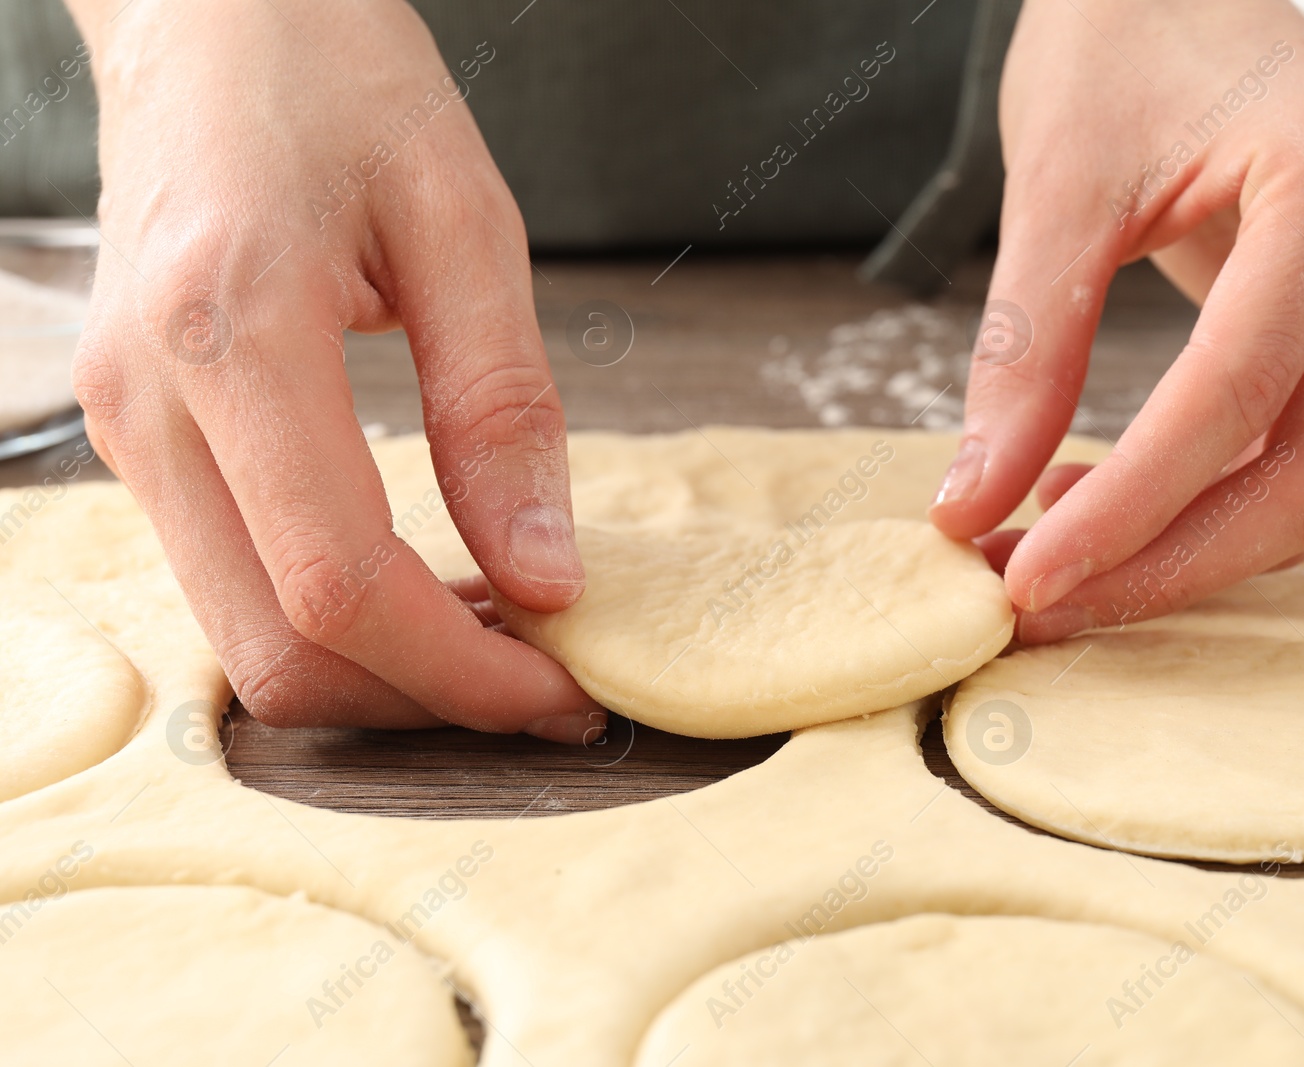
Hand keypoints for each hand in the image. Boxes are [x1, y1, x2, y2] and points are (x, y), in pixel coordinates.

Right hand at [66, 0, 602, 738]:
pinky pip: (234, 582)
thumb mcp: (462, 220)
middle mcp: (150, 403)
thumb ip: (503, 409)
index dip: (464, 670)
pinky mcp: (140, 435)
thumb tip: (546, 577)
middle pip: (278, 648)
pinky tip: (429, 586)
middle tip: (550, 681)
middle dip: (426, 698)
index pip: (341, 583)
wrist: (208, 12)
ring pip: (245, 638)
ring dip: (382, 669)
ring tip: (503, 633)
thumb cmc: (336, 79)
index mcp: (232, 333)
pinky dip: (335, 619)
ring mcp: (127, 428)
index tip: (569, 689)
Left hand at [929, 0, 1303, 641]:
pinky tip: (1099, 502)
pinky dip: (1206, 504)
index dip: (1131, 505)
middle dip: (1172, 559)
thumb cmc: (1121, 41)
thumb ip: (1021, 348)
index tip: (1026, 577)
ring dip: (1188, 546)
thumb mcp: (1056, 180)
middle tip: (1038, 600)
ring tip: (1048, 550)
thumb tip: (969, 507)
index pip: (1238, 389)